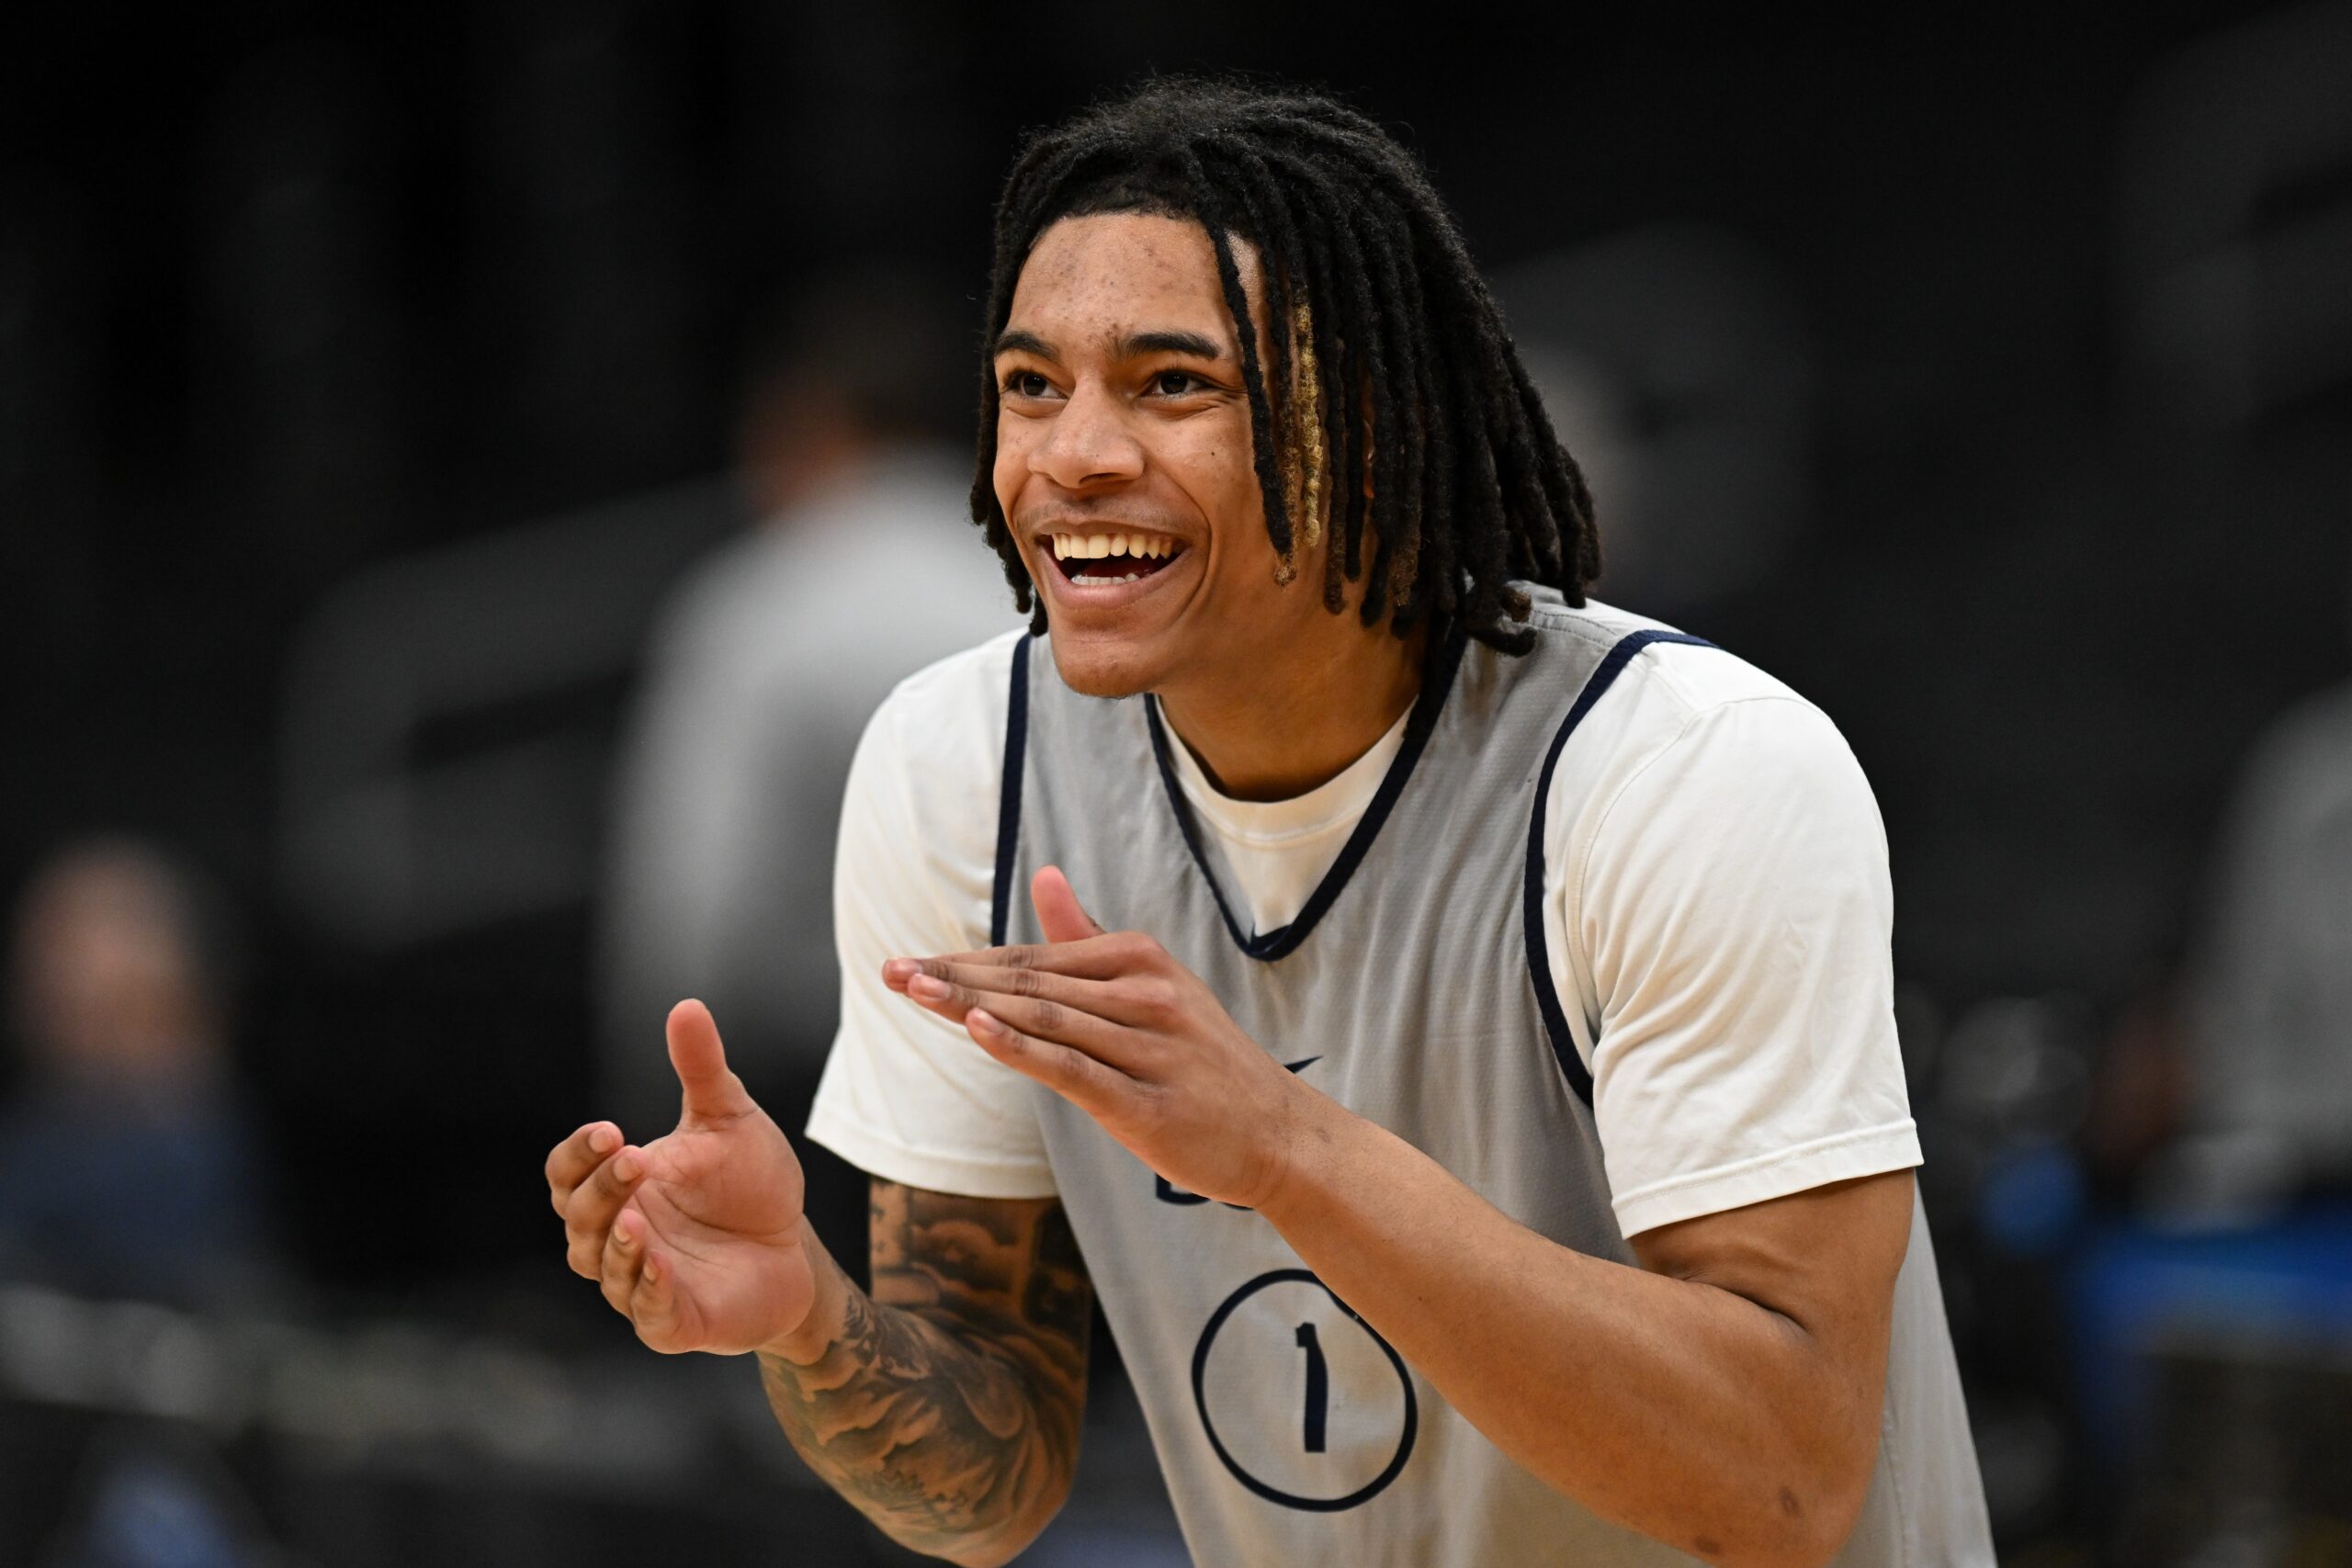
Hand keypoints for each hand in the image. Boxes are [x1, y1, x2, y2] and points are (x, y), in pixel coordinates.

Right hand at [545, 1000, 815, 1353]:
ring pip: (600, 1266)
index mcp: (619, 1186)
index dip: (578, 1154)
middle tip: (630, 1156)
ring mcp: (640, 1280)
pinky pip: (645, 1311)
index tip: (611, 1131)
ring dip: (613, 1242)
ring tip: (633, 1217)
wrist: (795, 1246)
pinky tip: (658, 1263)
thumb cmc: (750, 1183)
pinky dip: (645, 1288)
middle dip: (597, 1188)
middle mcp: (617, 1234)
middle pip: (575, 1218)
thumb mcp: (729, 1119)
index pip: (567, 1173)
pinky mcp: (673, 1321)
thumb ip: (702, 1069)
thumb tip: (686, 1006)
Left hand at [884, 866, 1326, 1210]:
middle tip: (890, 970)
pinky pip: (1074, 1068)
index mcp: (1139, 960)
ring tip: (914, 992)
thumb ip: (1091, 937)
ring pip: (1045, 1018)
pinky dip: (1023, 1047)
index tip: (907, 961)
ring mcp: (1147, 1048)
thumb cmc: (1204, 1060)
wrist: (1277, 1132)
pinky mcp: (1147, 1103)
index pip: (1033, 957)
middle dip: (953, 977)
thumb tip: (1044, 875)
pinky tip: (978, 1031)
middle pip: (1030, 982)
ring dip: (973, 1004)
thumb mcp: (1155, 984)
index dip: (965, 961)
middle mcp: (1144, 994)